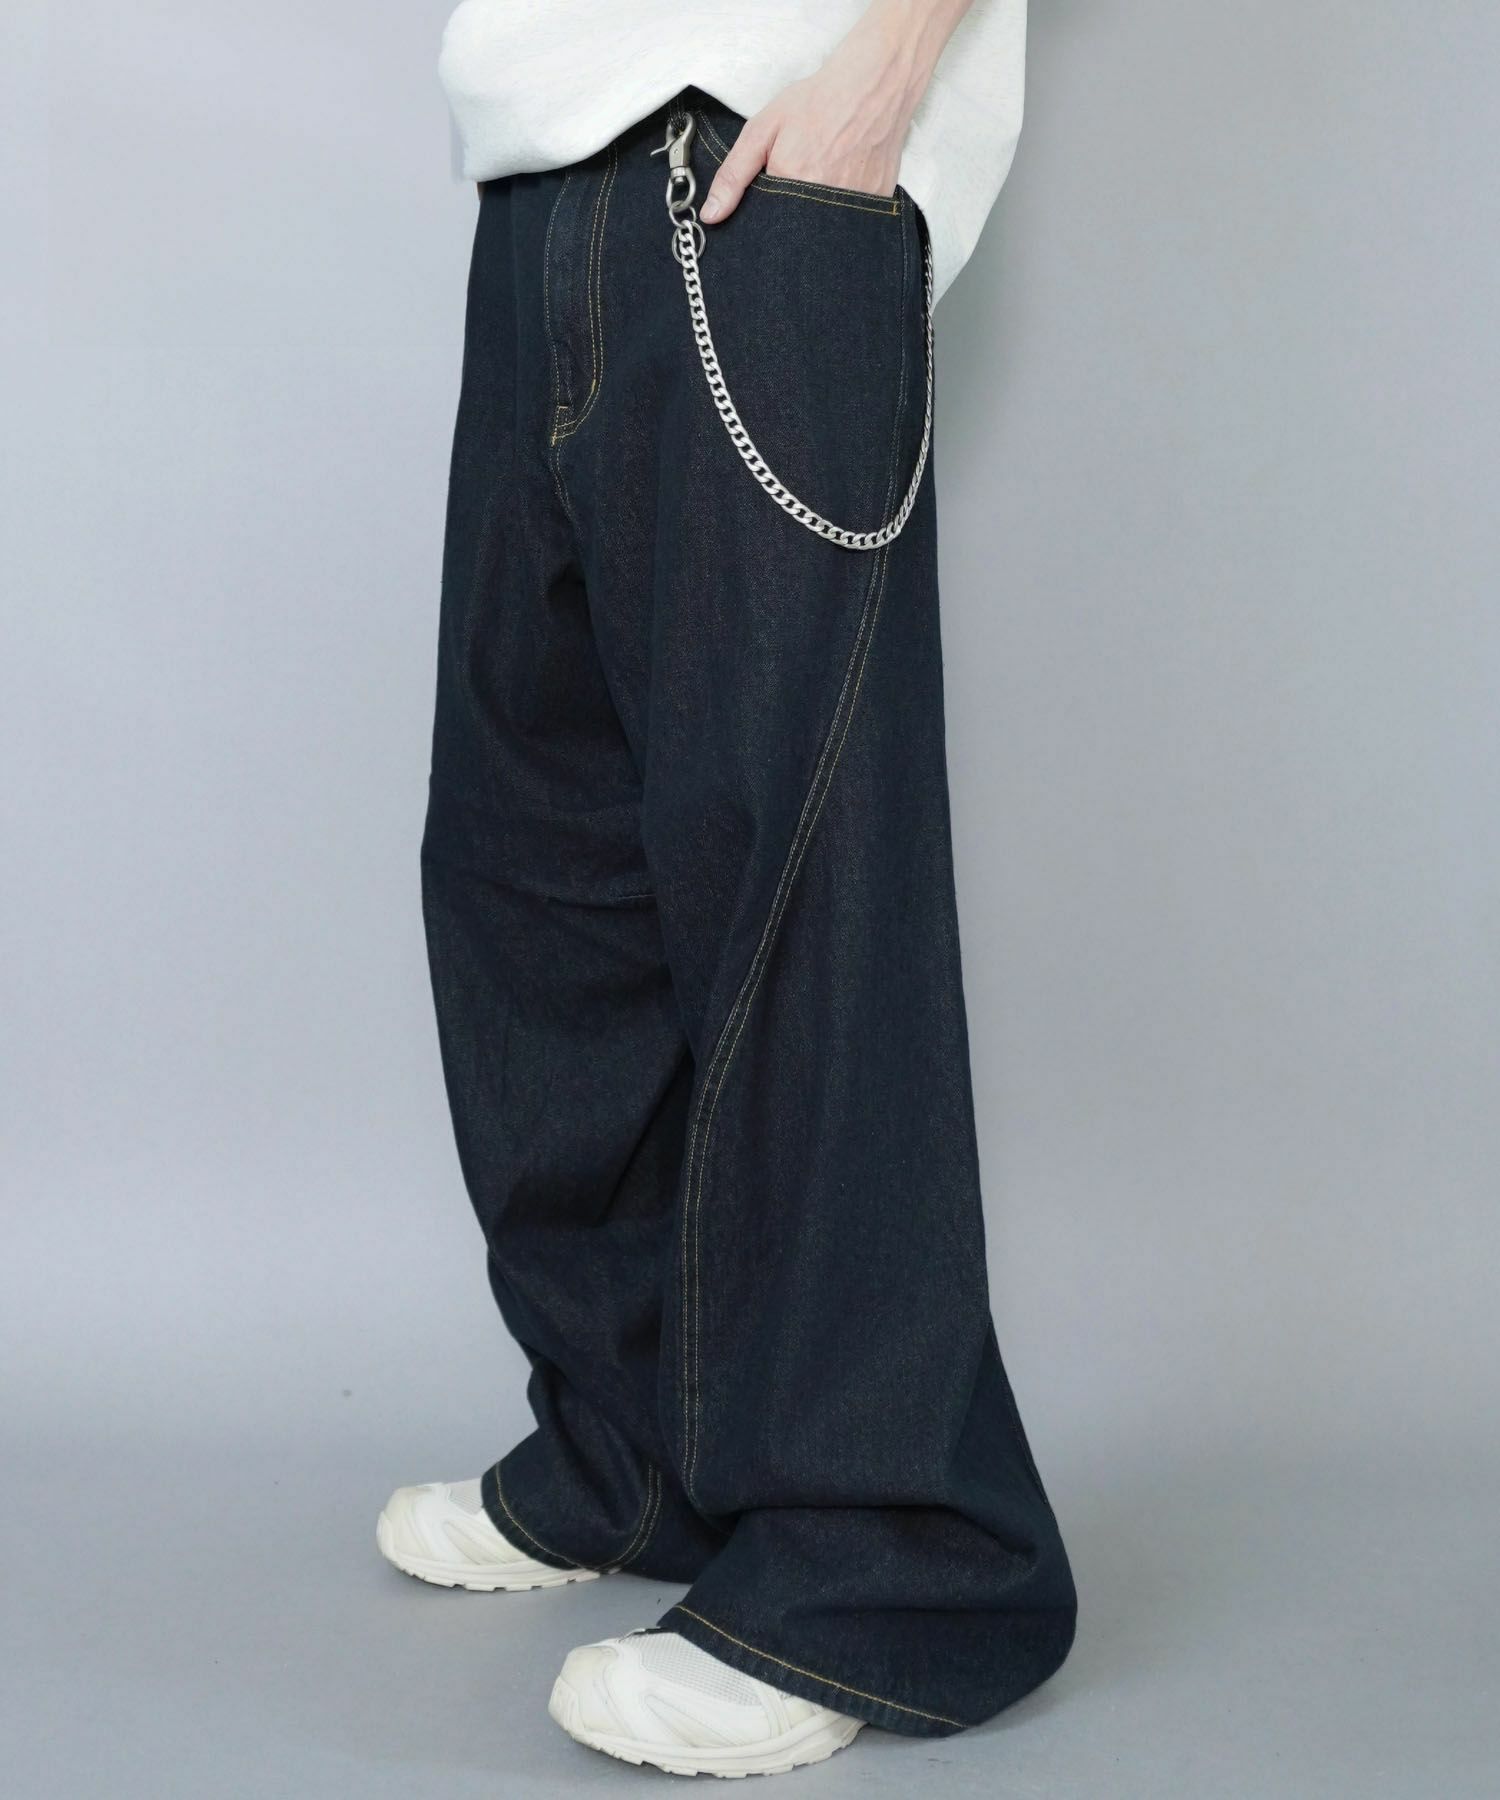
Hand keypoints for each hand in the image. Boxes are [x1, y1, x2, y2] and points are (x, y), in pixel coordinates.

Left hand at [700, 0, 970, 222]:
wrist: (873, 85)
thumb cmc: (817, 102)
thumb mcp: (763, 130)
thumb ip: (733, 175)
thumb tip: (711, 215)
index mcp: (792, 183)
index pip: (766, 229)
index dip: (764, 218)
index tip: (770, 197)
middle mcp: (824, 203)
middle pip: (795, 236)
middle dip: (791, 217)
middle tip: (803, 173)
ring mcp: (854, 207)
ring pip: (823, 232)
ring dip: (817, 216)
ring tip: (824, 173)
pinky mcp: (876, 205)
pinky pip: (851, 223)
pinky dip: (843, 210)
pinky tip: (844, 179)